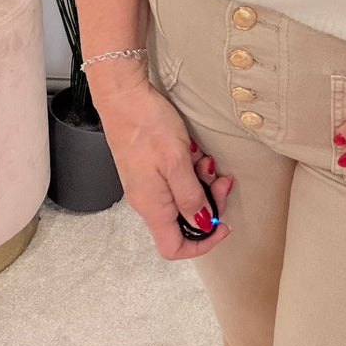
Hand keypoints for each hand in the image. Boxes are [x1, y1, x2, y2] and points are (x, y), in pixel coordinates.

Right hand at [93, 82, 233, 258]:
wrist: (123, 97)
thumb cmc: (146, 126)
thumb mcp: (177, 162)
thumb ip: (191, 197)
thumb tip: (203, 224)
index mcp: (153, 207)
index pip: (175, 248)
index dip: (202, 242)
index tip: (223, 224)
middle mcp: (149, 200)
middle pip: (185, 221)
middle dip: (209, 203)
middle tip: (221, 181)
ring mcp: (149, 183)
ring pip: (183, 197)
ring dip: (202, 181)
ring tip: (207, 159)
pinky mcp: (150, 167)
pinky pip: (176, 179)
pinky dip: (191, 169)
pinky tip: (194, 152)